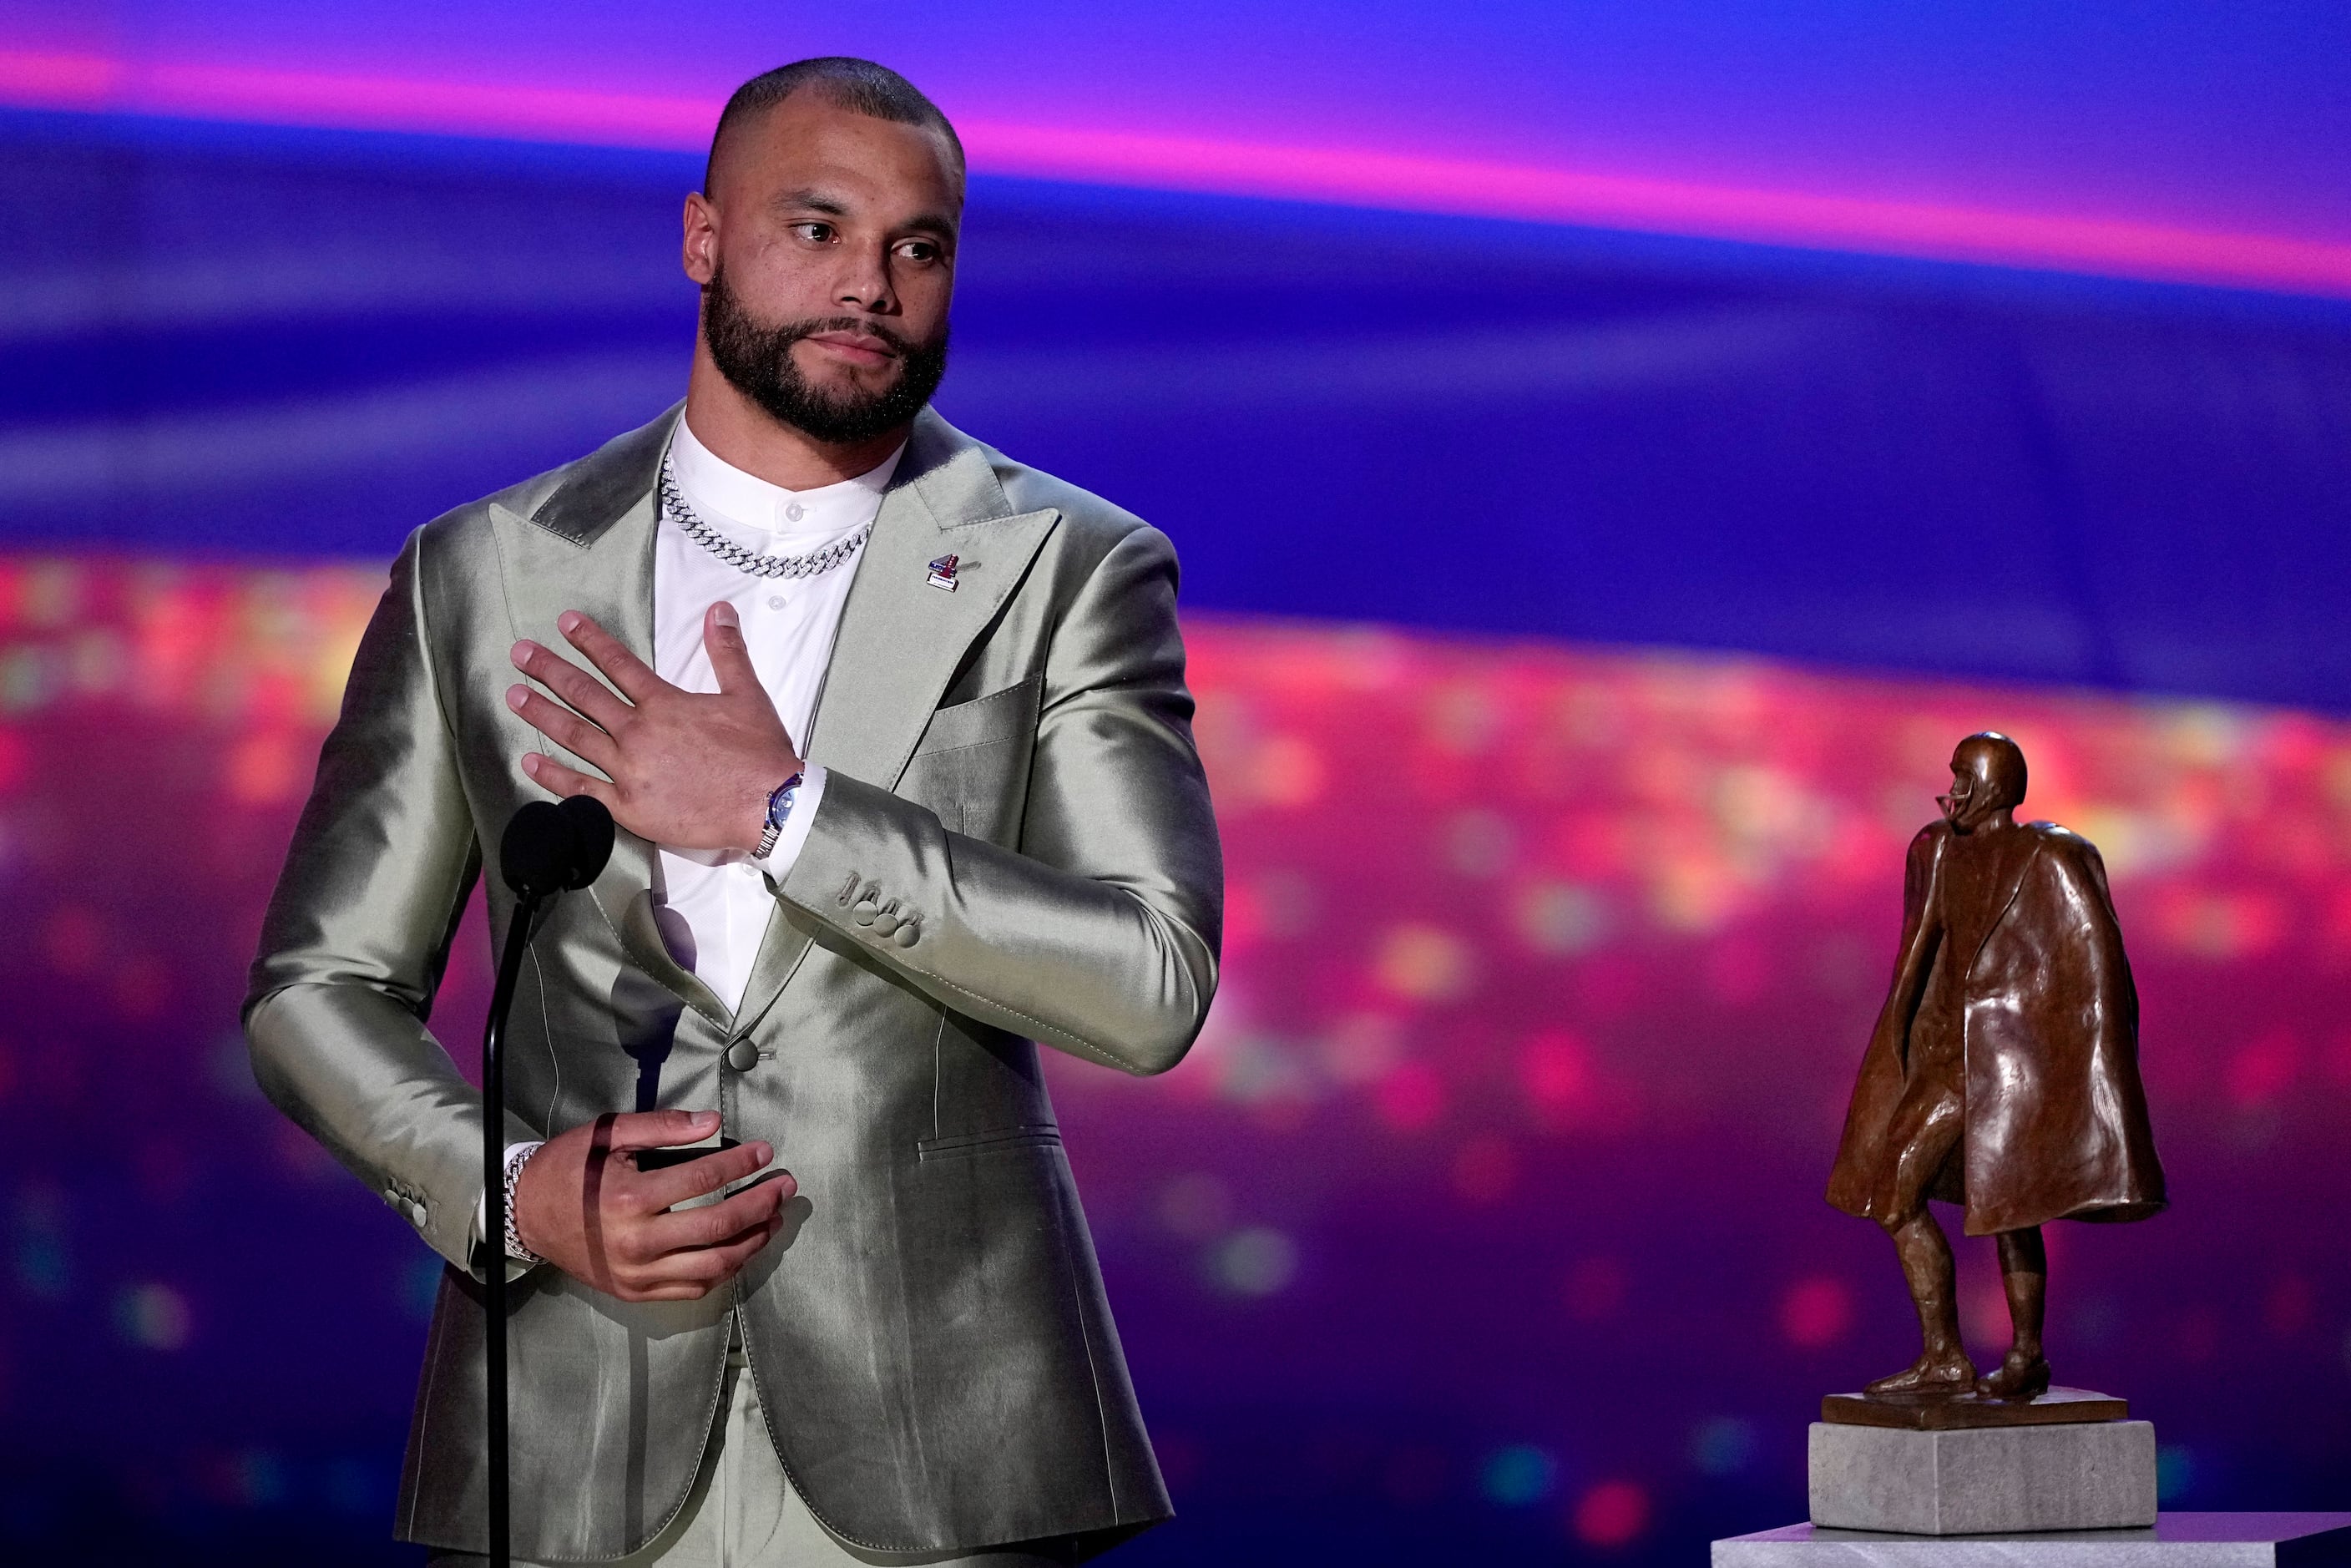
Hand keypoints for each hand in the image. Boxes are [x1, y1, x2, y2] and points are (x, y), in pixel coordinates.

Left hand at [507, 605, 799, 851]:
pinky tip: (531, 763)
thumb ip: (727, 652)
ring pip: (575, 736)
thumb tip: (719, 610)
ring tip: (514, 696)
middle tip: (520, 654)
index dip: (590, 639)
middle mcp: (638, 732)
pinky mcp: (628, 806)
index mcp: (664, 703)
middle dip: (549, 670)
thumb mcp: (747, 694)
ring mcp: (628, 770)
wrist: (768, 804)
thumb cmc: (759, 752)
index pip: (618, 663)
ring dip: (542, 713)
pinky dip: (553, 776)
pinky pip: (582, 789)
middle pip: (584, 694)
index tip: (565, 623)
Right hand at [512, 1109, 793, 1302]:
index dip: (740, 1164)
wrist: (526, 1214)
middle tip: (785, 1186)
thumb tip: (713, 1123)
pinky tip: (742, 1247)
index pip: (703, 1180)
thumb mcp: (609, 1134)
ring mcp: (638, 1273)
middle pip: (718, 1226)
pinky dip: (725, 1269)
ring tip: (773, 1219)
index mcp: (631, 1199)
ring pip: (713, 1265)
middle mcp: (637, 1242)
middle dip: (760, 1205)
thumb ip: (662, 1127)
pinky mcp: (636, 1292)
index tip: (765, 1152)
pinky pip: (693, 1287)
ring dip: (752, 1242)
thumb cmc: (569, 1168)